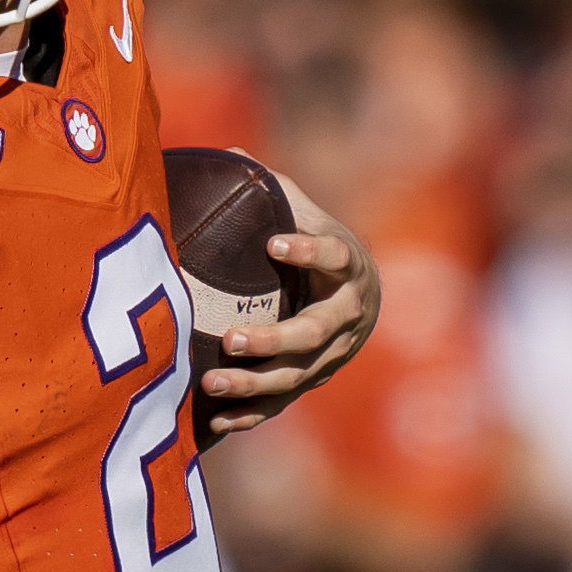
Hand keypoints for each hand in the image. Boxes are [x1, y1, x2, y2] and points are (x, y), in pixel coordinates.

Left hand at [195, 172, 381, 438]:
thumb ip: (276, 191)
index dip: (309, 250)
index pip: (337, 256)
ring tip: (211, 381)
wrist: (361, 300)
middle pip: (314, 331)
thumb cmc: (321, 248)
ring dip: (254, 382)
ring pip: (297, 374)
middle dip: (274, 339)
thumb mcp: (309, 216)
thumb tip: (231, 154)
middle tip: (231, 338)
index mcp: (348, 269)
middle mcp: (347, 316)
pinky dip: (251, 412)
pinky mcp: (313, 381)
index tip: (273, 243)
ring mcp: (333, 355)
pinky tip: (216, 418)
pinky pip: (283, 403)